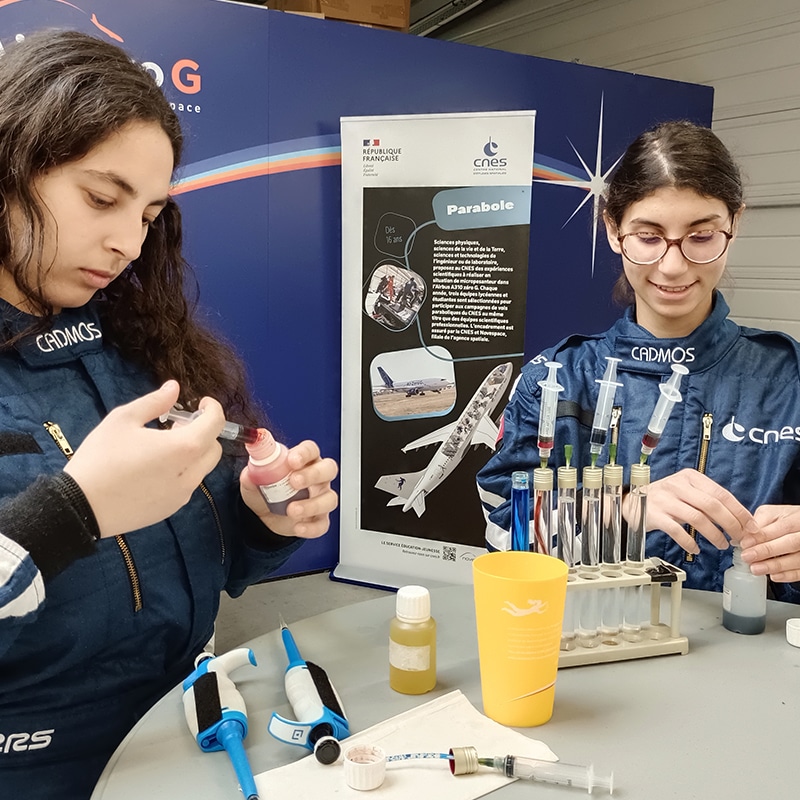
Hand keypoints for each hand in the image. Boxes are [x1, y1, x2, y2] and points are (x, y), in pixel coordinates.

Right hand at [65, 380, 224, 536]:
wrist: (81, 506)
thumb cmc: (101, 457)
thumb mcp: (123, 419)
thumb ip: (155, 401)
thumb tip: (174, 388)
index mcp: (184, 448)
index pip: (216, 424)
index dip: (213, 409)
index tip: (200, 403)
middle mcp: (191, 474)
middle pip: (214, 448)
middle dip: (203, 433)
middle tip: (177, 425)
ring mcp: (183, 495)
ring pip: (202, 468)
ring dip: (192, 453)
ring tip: (162, 446)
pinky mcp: (171, 509)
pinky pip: (187, 485)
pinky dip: (182, 471)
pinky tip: (154, 468)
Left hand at [239, 439, 337, 538]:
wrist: (266, 519)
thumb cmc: (268, 493)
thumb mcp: (255, 482)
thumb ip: (252, 476)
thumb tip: (249, 474)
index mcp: (304, 462)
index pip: (311, 450)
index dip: (304, 453)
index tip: (292, 460)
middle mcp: (318, 478)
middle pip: (328, 469)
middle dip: (313, 474)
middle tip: (294, 481)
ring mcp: (321, 498)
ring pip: (329, 498)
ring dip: (312, 504)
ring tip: (291, 509)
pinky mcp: (320, 519)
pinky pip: (323, 524)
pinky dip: (311, 527)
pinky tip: (298, 526)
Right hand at [623, 468, 759, 553]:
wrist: (631, 502)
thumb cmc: (664, 499)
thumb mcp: (685, 491)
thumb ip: (707, 499)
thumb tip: (739, 518)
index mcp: (690, 477)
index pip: (721, 493)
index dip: (739, 511)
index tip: (751, 526)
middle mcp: (677, 485)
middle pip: (712, 505)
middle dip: (731, 524)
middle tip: (739, 538)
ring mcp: (664, 500)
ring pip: (697, 518)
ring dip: (714, 535)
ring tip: (722, 545)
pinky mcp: (654, 515)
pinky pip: (677, 531)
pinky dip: (690, 542)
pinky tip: (696, 549)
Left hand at [740, 505, 799, 581]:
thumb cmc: (785, 520)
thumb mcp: (772, 514)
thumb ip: (758, 523)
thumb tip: (741, 536)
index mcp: (794, 519)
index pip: (780, 527)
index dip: (761, 536)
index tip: (744, 543)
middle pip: (790, 543)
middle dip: (767, 551)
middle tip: (747, 557)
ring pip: (797, 558)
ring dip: (775, 565)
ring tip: (756, 568)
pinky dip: (788, 575)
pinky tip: (773, 576)